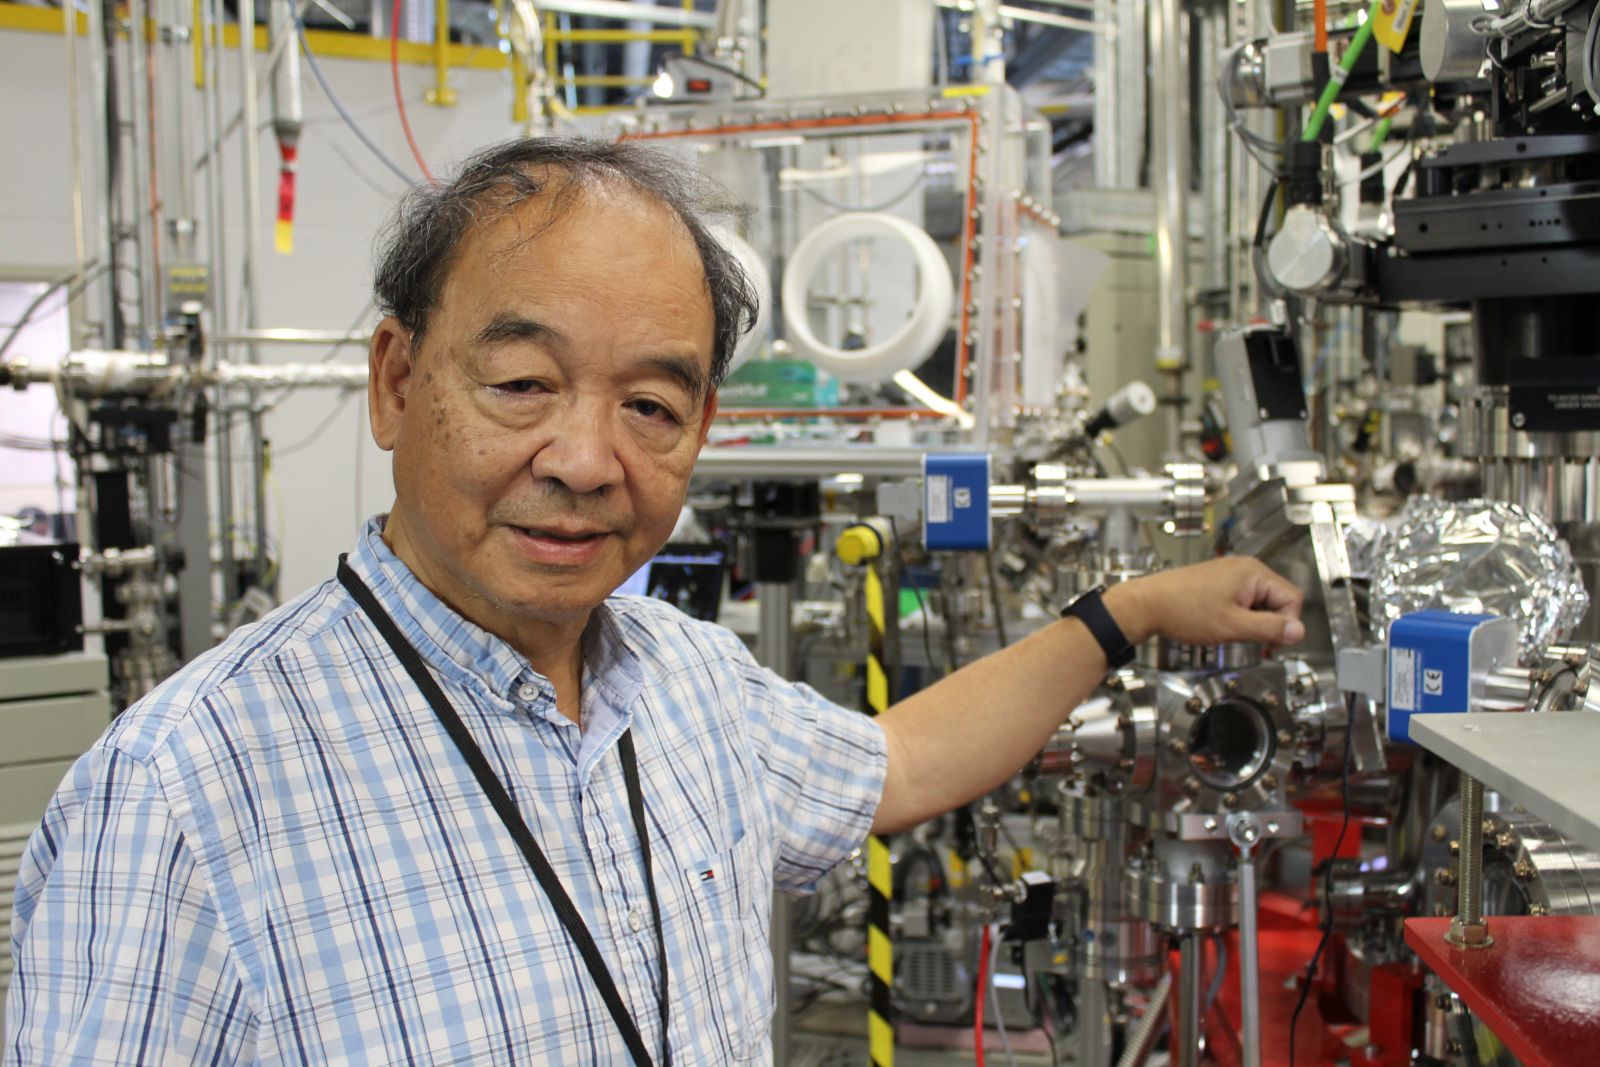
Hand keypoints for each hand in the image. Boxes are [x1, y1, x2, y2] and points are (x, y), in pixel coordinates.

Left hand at [1103, 557, 1305, 647]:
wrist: (1145, 605)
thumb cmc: (1182, 611)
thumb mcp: (1232, 626)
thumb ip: (1268, 629)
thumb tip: (1298, 631)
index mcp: (1253, 573)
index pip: (1292, 599)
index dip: (1287, 625)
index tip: (1272, 643)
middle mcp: (1244, 568)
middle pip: (1277, 599)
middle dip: (1270, 624)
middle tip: (1254, 643)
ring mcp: (1231, 575)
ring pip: (1259, 602)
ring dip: (1254, 622)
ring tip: (1233, 633)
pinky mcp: (1219, 583)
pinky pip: (1243, 601)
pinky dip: (1240, 617)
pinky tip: (1223, 626)